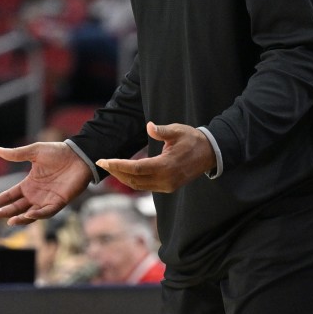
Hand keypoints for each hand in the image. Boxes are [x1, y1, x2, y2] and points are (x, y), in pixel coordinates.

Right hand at [0, 141, 91, 224]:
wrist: (79, 156)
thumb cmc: (58, 152)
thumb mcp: (34, 152)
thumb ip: (16, 154)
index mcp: (28, 184)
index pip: (9, 196)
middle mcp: (36, 195)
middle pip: (16, 207)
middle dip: (4, 212)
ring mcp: (47, 200)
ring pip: (30, 214)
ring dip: (19, 218)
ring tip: (9, 221)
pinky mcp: (59, 202)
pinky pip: (46, 212)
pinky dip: (37, 215)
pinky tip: (28, 215)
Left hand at [96, 121, 213, 191]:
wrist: (211, 153)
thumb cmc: (192, 139)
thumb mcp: (178, 131)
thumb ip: (163, 131)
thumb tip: (150, 126)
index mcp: (167, 166)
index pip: (136, 168)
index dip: (118, 165)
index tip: (103, 160)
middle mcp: (166, 179)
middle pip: (134, 179)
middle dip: (116, 171)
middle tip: (101, 162)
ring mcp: (167, 185)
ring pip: (138, 185)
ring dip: (122, 177)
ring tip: (109, 167)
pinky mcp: (168, 187)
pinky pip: (145, 186)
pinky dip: (132, 180)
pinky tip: (123, 172)